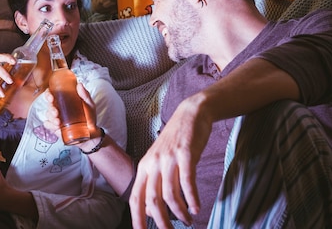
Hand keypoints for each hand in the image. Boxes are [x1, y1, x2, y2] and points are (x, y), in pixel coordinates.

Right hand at [43, 83, 100, 137]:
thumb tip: (79, 84)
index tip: (51, 96)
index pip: (52, 94)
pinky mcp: (56, 128)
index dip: (48, 94)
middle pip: (49, 105)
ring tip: (58, 122)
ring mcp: (56, 118)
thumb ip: (85, 95)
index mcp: (64, 101)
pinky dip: (50, 125)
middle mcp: (58, 108)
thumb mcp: (89, 104)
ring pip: (48, 115)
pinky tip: (56, 126)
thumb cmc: (89, 117)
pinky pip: (48, 125)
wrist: (92, 132)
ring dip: (51, 118)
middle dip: (50, 108)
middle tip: (56, 111)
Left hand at [129, 94, 212, 228]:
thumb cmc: (176, 141)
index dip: (137, 218)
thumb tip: (150, 209)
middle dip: (161, 221)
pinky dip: (192, 198)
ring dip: (180, 212)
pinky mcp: (185, 154)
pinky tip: (196, 208)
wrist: (190, 114)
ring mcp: (169, 159)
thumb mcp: (159, 160)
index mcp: (144, 167)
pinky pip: (187, 182)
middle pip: (152, 200)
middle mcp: (153, 164)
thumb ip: (154, 183)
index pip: (135, 198)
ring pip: (170, 194)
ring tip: (188, 221)